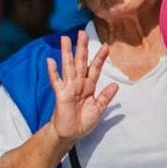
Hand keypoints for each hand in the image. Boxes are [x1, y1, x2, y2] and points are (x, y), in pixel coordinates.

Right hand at [45, 30, 117, 146]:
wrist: (70, 134)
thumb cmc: (83, 121)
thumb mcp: (98, 109)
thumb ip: (106, 96)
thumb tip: (116, 85)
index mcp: (89, 86)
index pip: (95, 68)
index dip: (100, 57)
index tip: (106, 46)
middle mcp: (78, 83)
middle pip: (80, 62)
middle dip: (81, 48)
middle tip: (82, 33)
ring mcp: (68, 87)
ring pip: (68, 66)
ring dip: (66, 53)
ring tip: (65, 39)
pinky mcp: (60, 94)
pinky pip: (56, 81)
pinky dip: (53, 71)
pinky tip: (50, 61)